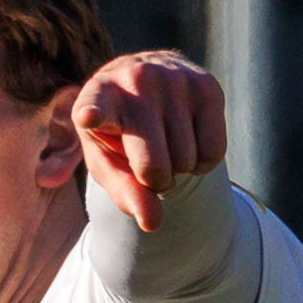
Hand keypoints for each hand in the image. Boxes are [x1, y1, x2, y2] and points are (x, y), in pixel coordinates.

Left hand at [69, 50, 228, 227]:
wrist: (149, 82)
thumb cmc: (120, 133)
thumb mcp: (109, 163)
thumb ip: (125, 193)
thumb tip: (152, 223)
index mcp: (98, 96)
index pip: (94, 106)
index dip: (91, 113)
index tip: (88, 116)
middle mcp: (136, 80)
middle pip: (154, 166)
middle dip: (155, 181)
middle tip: (148, 163)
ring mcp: (174, 79)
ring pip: (187, 161)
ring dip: (180, 169)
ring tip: (167, 145)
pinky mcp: (207, 86)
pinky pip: (214, 151)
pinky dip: (203, 162)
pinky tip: (189, 141)